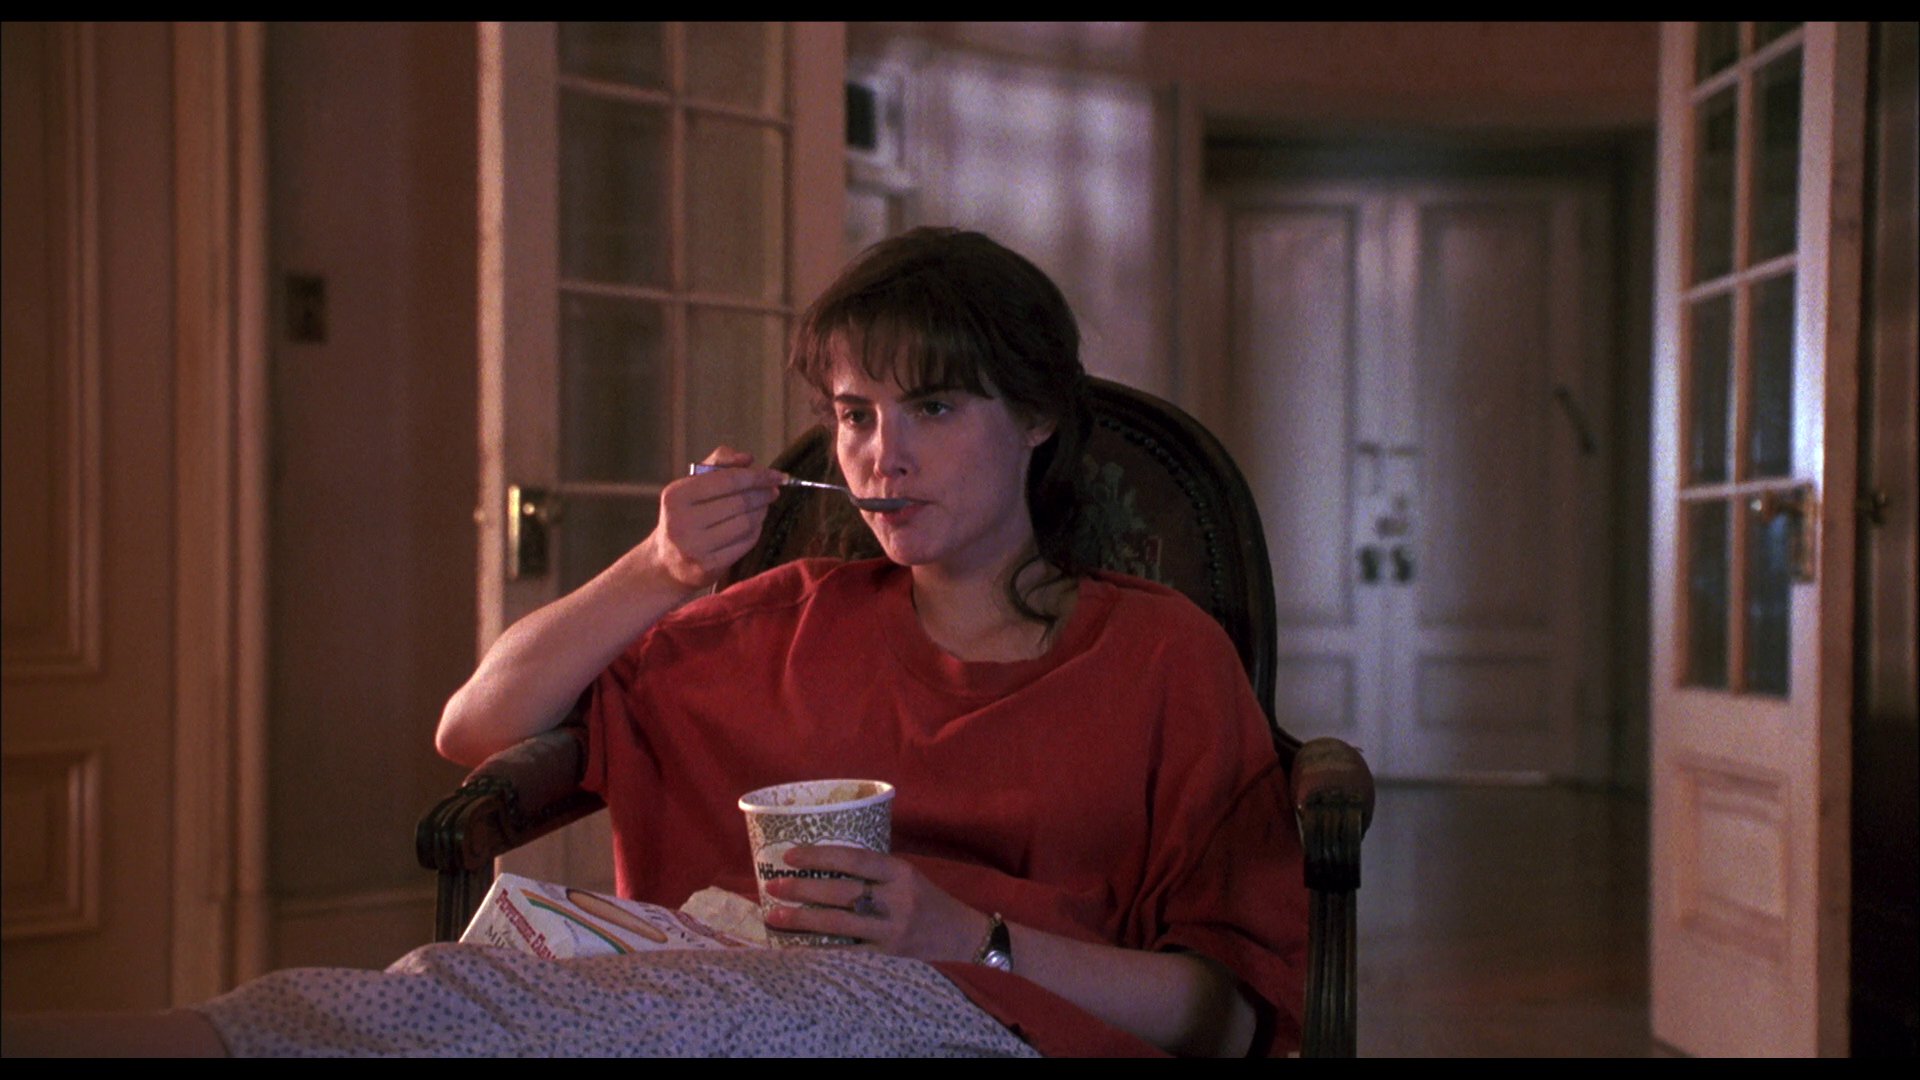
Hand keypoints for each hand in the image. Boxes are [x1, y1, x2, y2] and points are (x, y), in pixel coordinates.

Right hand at [641, 446, 783, 589]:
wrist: (666, 563)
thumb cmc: (684, 516)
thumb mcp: (692, 485)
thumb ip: (718, 465)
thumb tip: (747, 458)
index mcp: (676, 495)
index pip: (728, 480)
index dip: (758, 476)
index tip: (778, 475)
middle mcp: (681, 521)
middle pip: (740, 502)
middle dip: (763, 494)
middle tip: (774, 490)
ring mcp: (694, 547)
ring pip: (745, 523)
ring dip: (761, 512)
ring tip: (763, 506)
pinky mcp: (708, 567)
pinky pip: (745, 544)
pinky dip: (756, 531)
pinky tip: (755, 525)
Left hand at [763, 846, 986, 962]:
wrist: (962, 935)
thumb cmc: (926, 898)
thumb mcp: (905, 874)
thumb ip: (872, 870)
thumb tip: (821, 862)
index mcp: (900, 872)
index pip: (855, 859)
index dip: (821, 856)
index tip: (791, 855)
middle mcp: (897, 900)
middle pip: (842, 892)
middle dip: (803, 889)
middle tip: (772, 884)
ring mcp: (892, 931)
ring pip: (840, 924)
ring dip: (803, 919)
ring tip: (774, 914)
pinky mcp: (887, 956)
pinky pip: (846, 950)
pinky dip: (818, 946)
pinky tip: (796, 945)